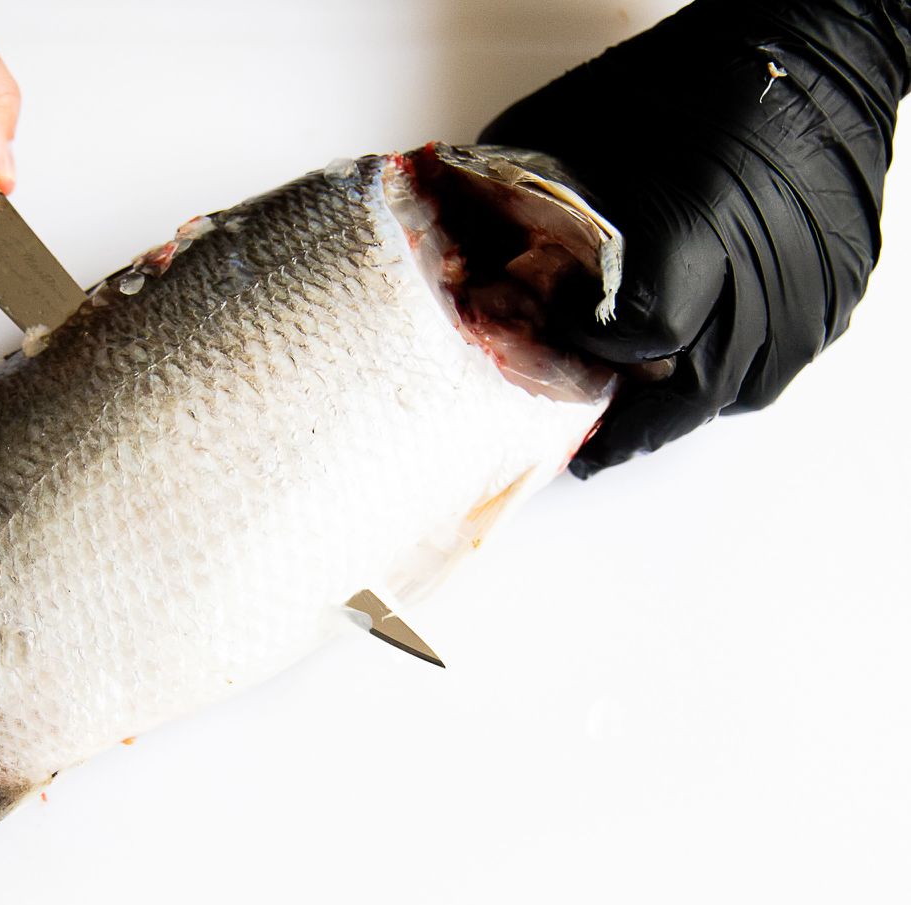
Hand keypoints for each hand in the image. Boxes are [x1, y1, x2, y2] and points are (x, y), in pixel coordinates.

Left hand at [479, 0, 909, 476]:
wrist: (816, 58)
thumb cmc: (694, 80)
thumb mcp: (571, 133)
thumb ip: (524, 205)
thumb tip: (470, 258)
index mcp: (691, 233)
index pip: (634, 336)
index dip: (589, 352)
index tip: (556, 355)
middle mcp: (757, 275)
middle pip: (686, 393)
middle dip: (631, 423)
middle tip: (590, 445)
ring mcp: (806, 292)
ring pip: (733, 392)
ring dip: (677, 411)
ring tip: (632, 422)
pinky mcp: (836, 295)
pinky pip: (775, 365)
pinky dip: (728, 377)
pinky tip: (691, 373)